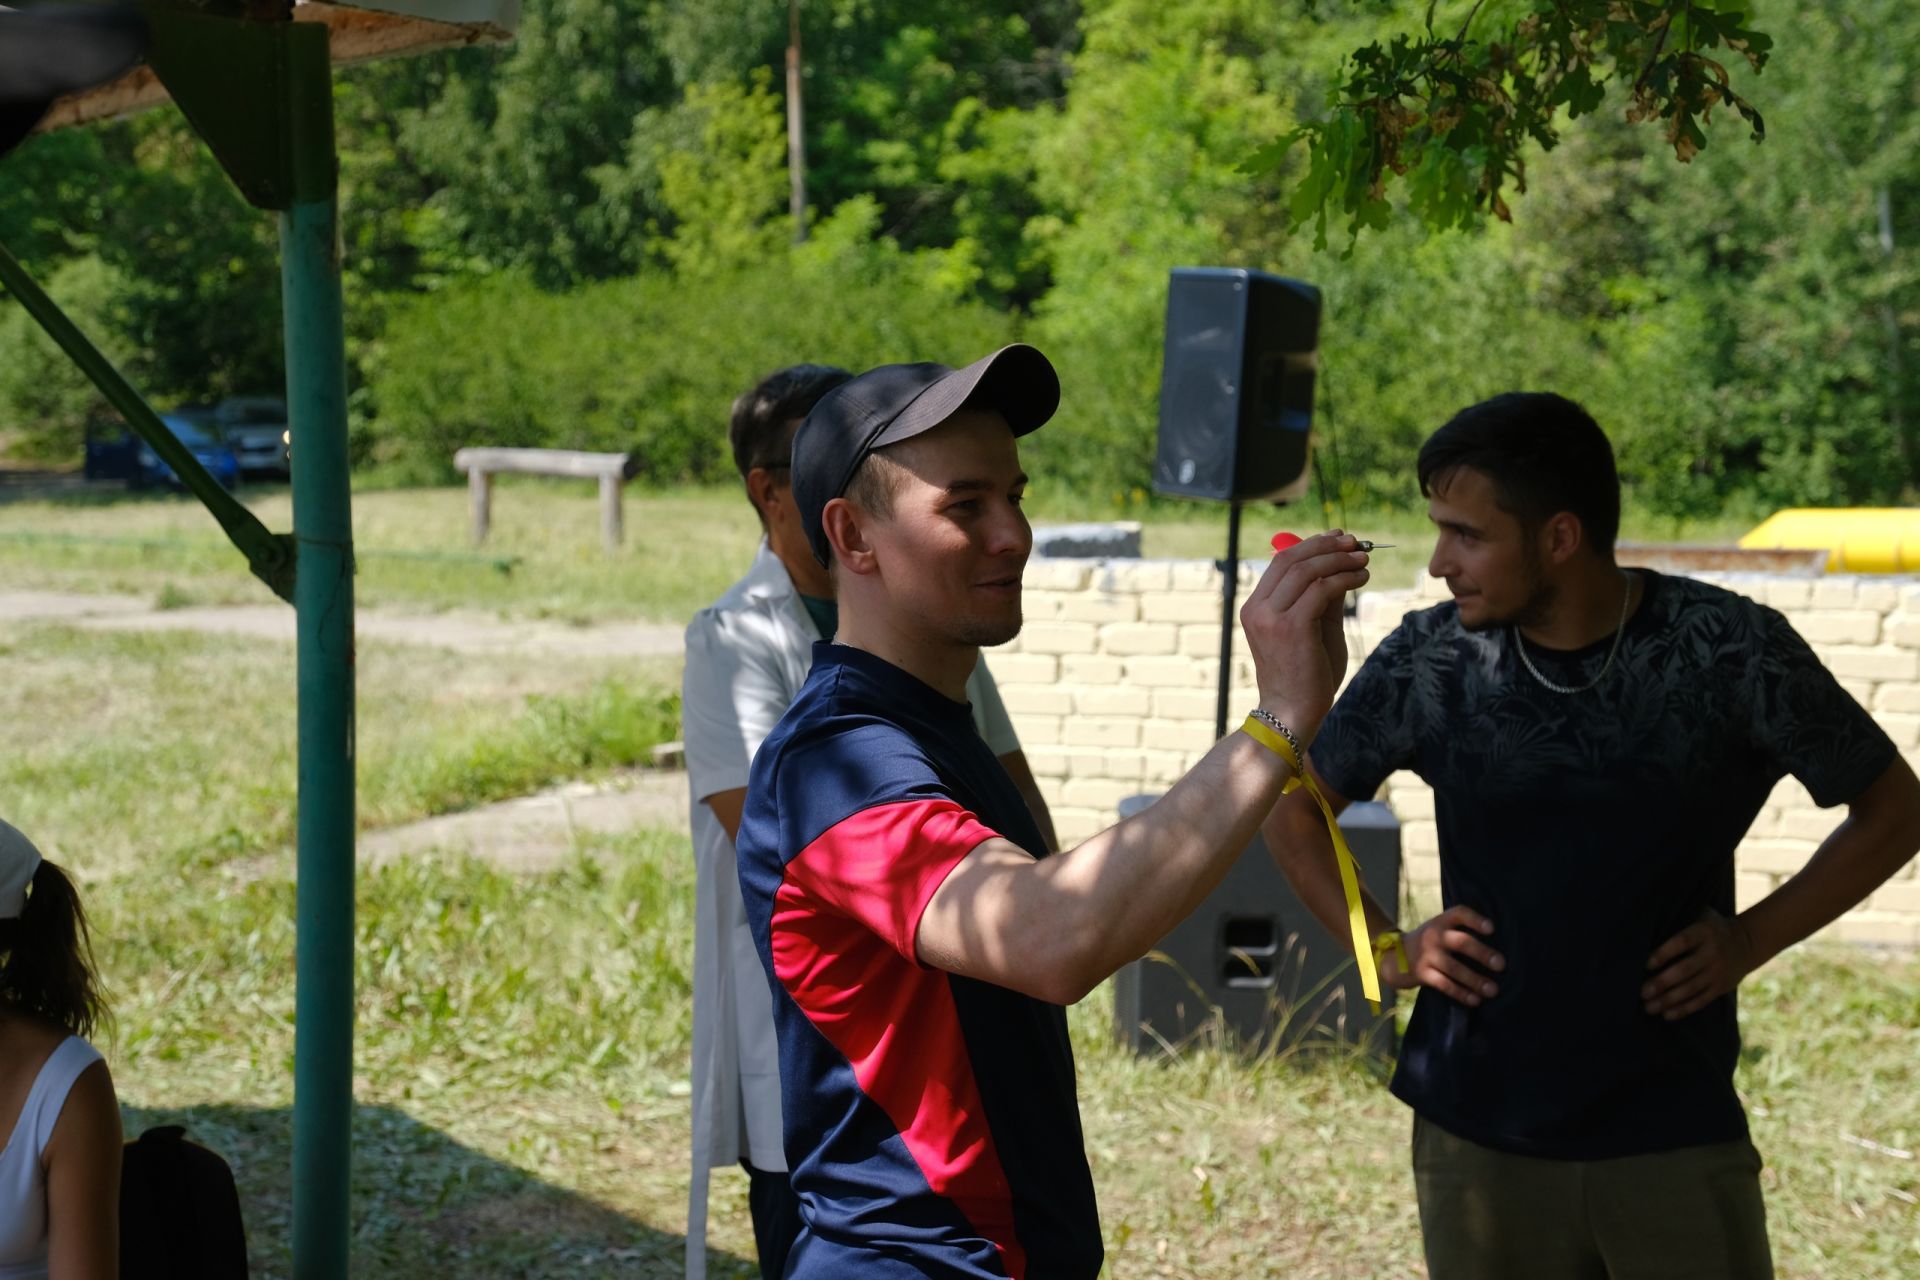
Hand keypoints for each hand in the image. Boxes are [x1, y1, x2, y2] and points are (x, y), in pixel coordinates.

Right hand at [1239, 530, 1368, 741]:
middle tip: (1356, 543)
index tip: (1338, 538)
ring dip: (1340, 560)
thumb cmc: (1305, 676)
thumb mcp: (1315, 628)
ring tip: (1364, 560)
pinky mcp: (1291, 626)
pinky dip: (1345, 579)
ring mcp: (1270, 617)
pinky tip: (1361, 579)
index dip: (1311, 544)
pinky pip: (1322, 589)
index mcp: (1255, 608)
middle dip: (1327, 546)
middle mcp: (1257, 608)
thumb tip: (1342, 565)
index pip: (1281, 562)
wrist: (1293, 713)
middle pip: (1291, 559)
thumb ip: (1323, 598)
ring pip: (1307, 570)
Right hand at [1391, 906, 1503, 1005]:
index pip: (1459, 914)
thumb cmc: (1426, 943)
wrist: (1392, 956)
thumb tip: (1495, 949)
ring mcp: (1427, 955)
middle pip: (1461, 942)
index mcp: (1441, 922)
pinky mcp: (1421, 973)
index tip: (1492, 929)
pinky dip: (1461, 993)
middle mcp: (1433, 935)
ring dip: (1475, 980)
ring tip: (1493, 989)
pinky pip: (1444, 984)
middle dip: (1482, 953)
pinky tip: (1475, 1000)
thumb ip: (1458, 932)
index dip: (1476, 920)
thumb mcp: (1437, 929)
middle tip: (1501, 965)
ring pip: (1455, 968)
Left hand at [1642, 909, 1754, 1019]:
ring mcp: (1718, 972)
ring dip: (1669, 1000)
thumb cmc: (1709, 926)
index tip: (1645, 965)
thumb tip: (1643, 921)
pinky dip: (1684, 1009)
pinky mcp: (1721, 987)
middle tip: (1641, 992)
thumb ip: (1678, 918)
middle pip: (1685, 970)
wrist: (1746, 942)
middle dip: (1662, 983)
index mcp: (1702, 932)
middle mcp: (1711, 953)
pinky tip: (1666, 1015)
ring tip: (1648, 1007)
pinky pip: (1701, 1000)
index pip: (1681, 943)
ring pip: (1691, 989)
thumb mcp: (1699, 914)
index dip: (1663, 954)